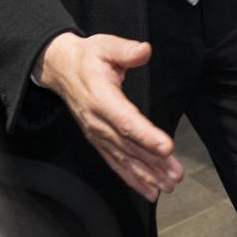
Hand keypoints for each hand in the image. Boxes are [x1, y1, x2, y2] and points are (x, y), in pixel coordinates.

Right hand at [36, 33, 183, 200]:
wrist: (61, 69)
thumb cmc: (87, 58)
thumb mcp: (105, 46)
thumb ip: (125, 50)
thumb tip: (144, 50)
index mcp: (101, 98)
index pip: (125, 121)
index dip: (146, 135)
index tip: (167, 147)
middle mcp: (98, 122)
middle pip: (128, 146)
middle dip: (153, 163)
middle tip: (176, 175)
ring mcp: (97, 134)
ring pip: (123, 159)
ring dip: (146, 175)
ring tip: (168, 186)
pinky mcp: (98, 141)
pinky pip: (115, 163)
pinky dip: (132, 179)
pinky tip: (149, 190)